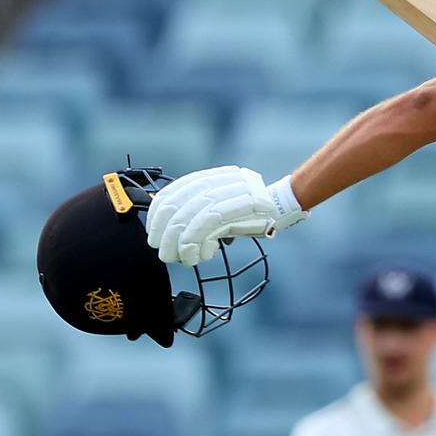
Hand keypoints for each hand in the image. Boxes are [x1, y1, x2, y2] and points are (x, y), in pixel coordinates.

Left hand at [146, 166, 306, 265]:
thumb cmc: (250, 215)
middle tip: (164, 253)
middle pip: (180, 206)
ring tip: (182, 259)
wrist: (283, 210)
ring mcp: (233, 190)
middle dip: (167, 233)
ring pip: (191, 217)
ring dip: (180, 244)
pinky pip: (207, 225)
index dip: (158, 214)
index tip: (153, 233)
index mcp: (213, 177)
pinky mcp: (241, 206)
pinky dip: (197, 243)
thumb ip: (197, 209)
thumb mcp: (220, 208)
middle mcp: (221, 179)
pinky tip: (199, 255)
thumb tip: (164, 228)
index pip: (175, 192)